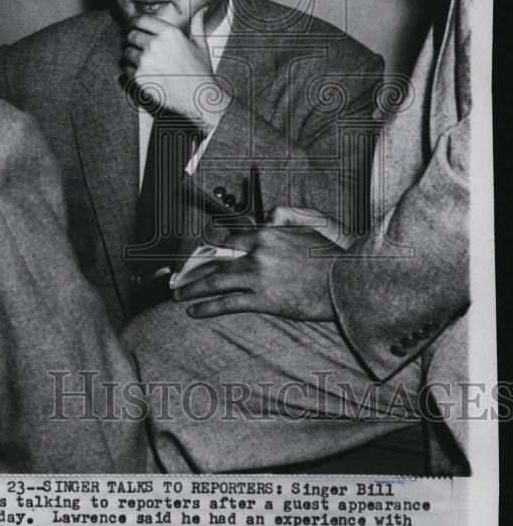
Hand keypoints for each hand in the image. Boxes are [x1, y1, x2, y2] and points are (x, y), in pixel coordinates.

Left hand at [123, 6, 230, 129]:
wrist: (198, 97)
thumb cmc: (200, 72)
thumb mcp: (201, 45)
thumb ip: (197, 25)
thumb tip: (201, 10)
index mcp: (169, 33)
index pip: (142, 20)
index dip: (135, 22)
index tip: (133, 26)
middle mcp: (155, 44)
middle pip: (131, 35)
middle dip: (133, 40)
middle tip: (138, 46)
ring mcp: (145, 61)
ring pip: (127, 52)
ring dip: (131, 56)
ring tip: (142, 62)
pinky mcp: (139, 77)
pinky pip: (126, 69)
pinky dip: (132, 71)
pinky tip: (144, 74)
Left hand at [170, 218, 340, 320]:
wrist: (345, 283)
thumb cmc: (329, 256)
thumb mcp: (310, 223)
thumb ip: (285, 215)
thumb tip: (268, 216)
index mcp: (267, 234)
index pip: (232, 241)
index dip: (216, 252)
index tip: (205, 257)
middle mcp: (257, 254)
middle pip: (218, 261)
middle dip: (195, 270)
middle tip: (180, 277)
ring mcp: (258, 277)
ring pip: (216, 282)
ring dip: (193, 289)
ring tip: (180, 294)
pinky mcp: (262, 299)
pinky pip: (227, 303)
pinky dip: (207, 307)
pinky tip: (194, 311)